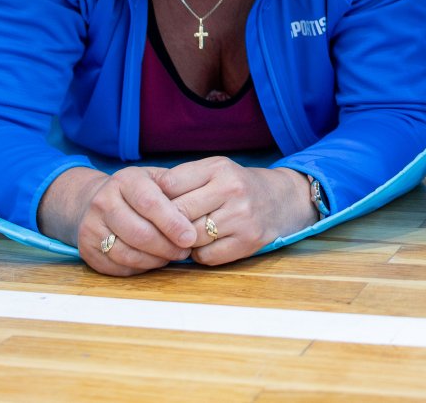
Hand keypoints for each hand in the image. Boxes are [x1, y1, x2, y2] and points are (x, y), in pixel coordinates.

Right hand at [65, 165, 197, 276]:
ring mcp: (91, 227)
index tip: (190, 237)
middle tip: (185, 251)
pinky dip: (140, 268)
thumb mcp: (154, 179)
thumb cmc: (136, 191)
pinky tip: (153, 261)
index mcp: (125, 180)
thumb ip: (175, 190)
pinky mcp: (87, 250)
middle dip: (167, 246)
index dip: (172, 223)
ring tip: (172, 256)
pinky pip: (117, 266)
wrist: (93, 201)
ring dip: (155, 260)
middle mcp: (103, 202)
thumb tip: (198, 211)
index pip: (150, 203)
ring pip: (127, 253)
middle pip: (139, 232)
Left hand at [157, 157, 317, 265]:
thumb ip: (182, 180)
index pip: (168, 186)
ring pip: (190, 238)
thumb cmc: (237, 187)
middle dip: (166, 225)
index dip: (154, 201)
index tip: (150, 208)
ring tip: (189, 235)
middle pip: (177, 215)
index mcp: (218, 168)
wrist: (283, 200)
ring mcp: (242, 217)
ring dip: (183, 242)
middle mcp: (232, 190)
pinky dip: (201, 255)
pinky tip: (208, 244)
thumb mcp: (214, 171)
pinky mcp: (249, 241)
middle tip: (164, 228)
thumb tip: (143, 201)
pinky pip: (207, 257)